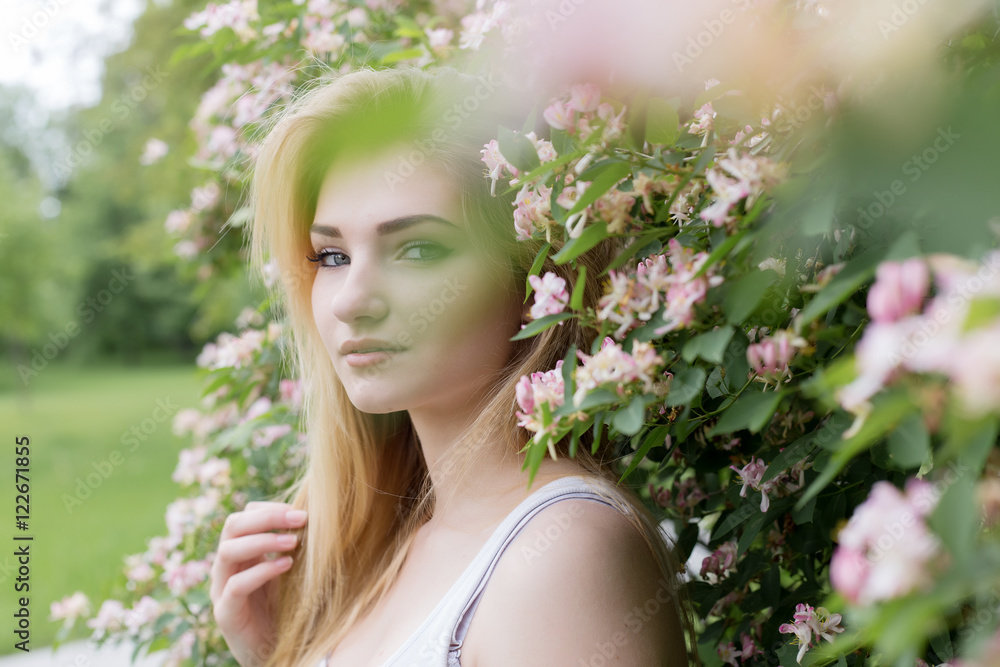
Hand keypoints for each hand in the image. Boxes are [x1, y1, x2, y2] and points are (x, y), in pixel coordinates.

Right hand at [210, 500, 306, 666]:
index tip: (300, 511)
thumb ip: (294, 546)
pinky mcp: (226, 613)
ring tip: (293, 542)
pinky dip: (261, 572)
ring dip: (263, 541)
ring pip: (228, 551)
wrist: (277, 652)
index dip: (269, 509)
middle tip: (300, 519)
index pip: (243, 516)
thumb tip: (320, 514)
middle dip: (267, 517)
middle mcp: (227, 567)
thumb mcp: (291, 571)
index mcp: (241, 553)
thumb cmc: (287, 607)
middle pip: (233, 526)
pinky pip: (235, 585)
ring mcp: (222, 589)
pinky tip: (286, 566)